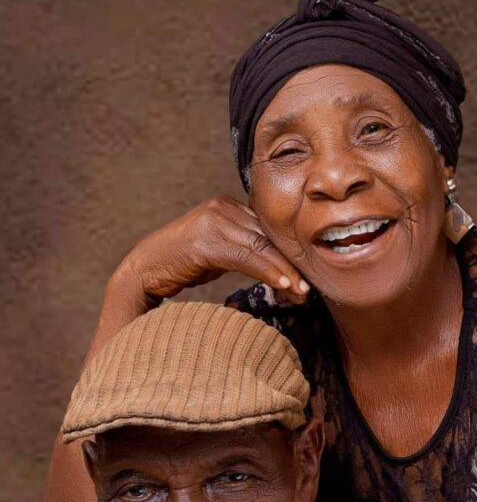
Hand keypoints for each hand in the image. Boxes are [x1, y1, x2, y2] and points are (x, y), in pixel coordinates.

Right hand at [120, 196, 309, 307]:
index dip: (290, 255)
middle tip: (309, 290)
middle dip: (291, 265)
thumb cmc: (181, 266)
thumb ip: (244, 251)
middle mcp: (222, 208)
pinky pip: (246, 256)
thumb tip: (277, 267)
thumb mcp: (218, 254)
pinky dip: (267, 271)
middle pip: (268, 237)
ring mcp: (213, 221)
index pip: (268, 231)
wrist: (143, 270)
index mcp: (228, 208)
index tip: (306, 278)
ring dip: (284, 272)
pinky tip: (282, 285)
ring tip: (301, 293)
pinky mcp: (206, 240)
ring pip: (261, 246)